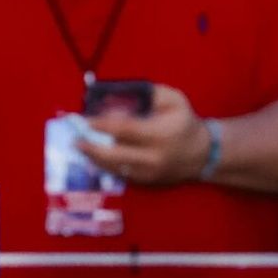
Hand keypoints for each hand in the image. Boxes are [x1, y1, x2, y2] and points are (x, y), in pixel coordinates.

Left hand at [79, 84, 211, 186]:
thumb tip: (119, 96)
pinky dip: (105, 166)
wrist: (202, 154)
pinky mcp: (147, 183)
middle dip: (91, 148)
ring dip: (94, 158)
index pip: (125, 130)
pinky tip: (94, 157)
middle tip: (75, 140)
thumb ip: (149, 94)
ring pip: (114, 169)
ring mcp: (149, 174)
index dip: (103, 125)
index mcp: (161, 134)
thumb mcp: (174, 100)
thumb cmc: (183, 122)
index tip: (86, 120)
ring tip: (80, 148)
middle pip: (115, 156)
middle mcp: (154, 157)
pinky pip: (120, 176)